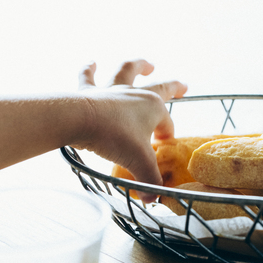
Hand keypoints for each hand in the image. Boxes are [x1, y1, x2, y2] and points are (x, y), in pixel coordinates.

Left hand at [75, 60, 186, 201]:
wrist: (78, 120)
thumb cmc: (113, 137)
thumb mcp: (138, 162)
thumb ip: (149, 180)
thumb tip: (154, 199)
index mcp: (153, 107)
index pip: (166, 124)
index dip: (166, 138)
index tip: (161, 150)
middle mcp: (135, 94)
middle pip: (160, 87)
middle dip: (173, 87)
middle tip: (183, 87)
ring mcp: (112, 89)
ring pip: (128, 71)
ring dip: (138, 65)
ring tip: (146, 63)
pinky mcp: (89, 90)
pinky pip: (89, 76)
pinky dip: (90, 69)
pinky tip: (92, 62)